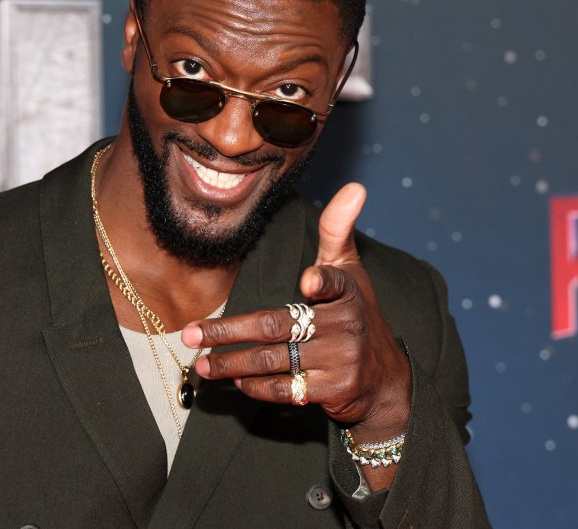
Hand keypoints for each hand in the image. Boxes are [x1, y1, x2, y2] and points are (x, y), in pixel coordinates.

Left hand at [182, 183, 411, 443]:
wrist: (386, 379)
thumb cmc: (356, 314)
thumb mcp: (350, 271)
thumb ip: (337, 230)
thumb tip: (354, 186)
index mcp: (349, 292)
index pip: (335, 282)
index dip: (322, 282)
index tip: (308, 283)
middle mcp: (347, 326)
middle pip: (278, 327)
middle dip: (229, 332)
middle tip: (191, 334)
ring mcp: (341, 361)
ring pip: (276, 361)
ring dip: (233, 364)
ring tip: (202, 365)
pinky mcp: (334, 391)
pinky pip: (286, 390)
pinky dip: (258, 387)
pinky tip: (236, 382)